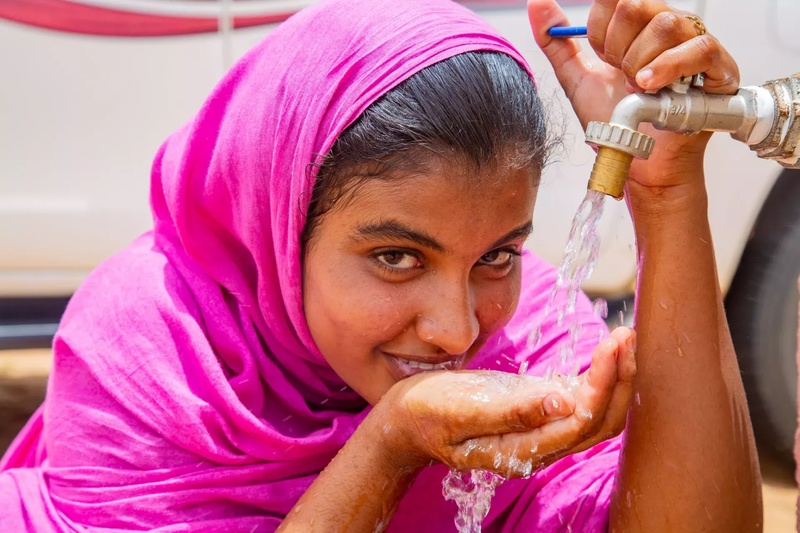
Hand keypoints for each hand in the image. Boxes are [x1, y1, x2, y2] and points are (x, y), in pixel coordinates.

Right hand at [378, 327, 636, 477]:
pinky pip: (582, 398)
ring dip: (616, 376)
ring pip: (597, 412)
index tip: (612, 343)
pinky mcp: (537, 409)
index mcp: (523, 449)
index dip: (604, 384)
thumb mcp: (460, 411)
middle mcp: (540, 445)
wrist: (407, 420)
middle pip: (600, 421)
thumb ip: (510, 412)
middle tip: (627, 334)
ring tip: (624, 336)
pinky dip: (599, 374)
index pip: (581, 422)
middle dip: (620, 379)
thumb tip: (563, 403)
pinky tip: (607, 348)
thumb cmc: (428, 412)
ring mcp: (541, 427)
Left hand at [527, 0, 739, 189]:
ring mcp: (694, 43)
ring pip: (664, 24)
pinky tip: (650, 86)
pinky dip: (669, 67)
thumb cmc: (616, 121)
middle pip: (634, 4)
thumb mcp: (577, 79)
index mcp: (637, 23)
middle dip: (616, 48)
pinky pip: (699, 49)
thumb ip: (556, 42)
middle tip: (620, 77)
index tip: (602, 60)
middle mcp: (668, 24)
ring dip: (639, 63)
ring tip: (638, 88)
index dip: (599, 31)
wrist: (636, 158)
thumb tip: (536, 3)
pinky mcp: (719, 67)